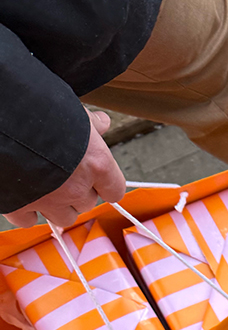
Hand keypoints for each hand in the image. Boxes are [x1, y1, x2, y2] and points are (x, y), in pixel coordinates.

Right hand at [4, 109, 125, 228]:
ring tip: (48, 187)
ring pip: (64, 218)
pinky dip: (28, 213)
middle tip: (65, 174)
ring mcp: (49, 201)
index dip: (105, 184)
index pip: (114, 190)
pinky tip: (25, 196)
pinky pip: (30, 221)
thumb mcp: (72, 110)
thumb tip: (102, 123)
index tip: (98, 178)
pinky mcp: (20, 206)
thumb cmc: (38, 109)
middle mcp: (76, 188)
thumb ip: (90, 123)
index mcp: (96, 164)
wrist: (0, 118)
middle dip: (79, 192)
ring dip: (59, 206)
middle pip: (87, 203)